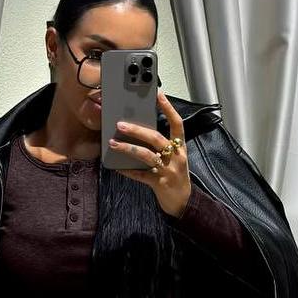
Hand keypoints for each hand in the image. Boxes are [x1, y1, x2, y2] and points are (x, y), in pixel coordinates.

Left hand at [108, 88, 190, 218]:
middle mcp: (176, 157)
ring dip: (128, 148)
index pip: (177, 123)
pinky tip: (117, 167)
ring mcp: (168, 171)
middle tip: (120, 124)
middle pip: (156, 138)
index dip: (168, 108)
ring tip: (113, 143)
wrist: (184, 202)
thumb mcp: (175, 158)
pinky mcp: (160, 184)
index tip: (158, 94)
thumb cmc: (176, 176)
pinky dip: (128, 171)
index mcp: (180, 147)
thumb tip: (140, 130)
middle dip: (137, 130)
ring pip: (147, 155)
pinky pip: (141, 175)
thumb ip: (162, 146)